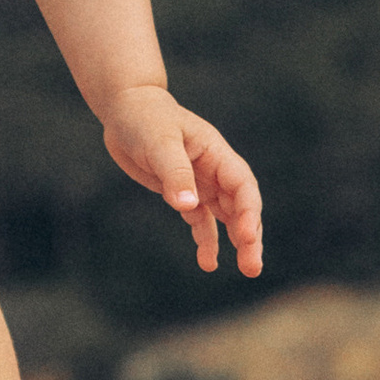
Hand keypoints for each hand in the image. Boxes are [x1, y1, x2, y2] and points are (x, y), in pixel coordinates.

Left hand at [101, 85, 263, 277]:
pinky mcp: (182, 193)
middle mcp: (214, 171)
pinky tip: (208, 263)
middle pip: (241, 206)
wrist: (126, 110)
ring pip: (227, 216)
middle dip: (250, 236)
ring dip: (237, 241)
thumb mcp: (159, 142)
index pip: (242, 186)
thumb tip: (188, 206)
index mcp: (216, 153)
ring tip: (247, 269)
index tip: (247, 237)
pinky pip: (201, 221)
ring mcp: (201, 183)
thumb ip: (174, 173)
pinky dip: (207, 241)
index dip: (248, 211)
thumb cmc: (144, 119)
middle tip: (253, 267)